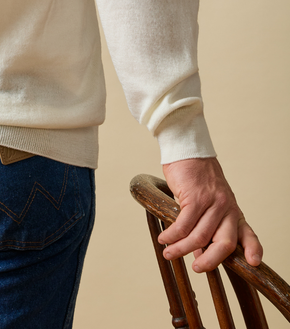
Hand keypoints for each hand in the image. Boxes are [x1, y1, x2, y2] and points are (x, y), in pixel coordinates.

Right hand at [158, 157, 261, 272]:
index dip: (253, 250)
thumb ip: (206, 226)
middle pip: (224, 243)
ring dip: (181, 248)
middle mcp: (227, 208)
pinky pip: (183, 224)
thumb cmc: (196, 177)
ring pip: (200, 236)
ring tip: (169, 252)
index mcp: (233, 210)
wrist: (187, 150)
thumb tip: (196, 252)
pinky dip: (172, 235)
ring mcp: (212, 202)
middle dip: (210, 260)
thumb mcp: (208, 202)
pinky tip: (164, 238)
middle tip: (197, 268)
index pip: (248, 234)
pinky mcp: (195, 198)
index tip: (253, 263)